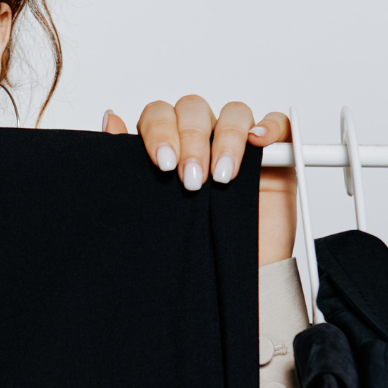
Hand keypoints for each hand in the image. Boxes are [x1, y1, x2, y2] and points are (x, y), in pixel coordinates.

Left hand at [102, 96, 296, 265]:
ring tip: (221, 177)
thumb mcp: (152, 204)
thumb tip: (111, 119)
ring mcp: (237, 145)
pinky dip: (269, 127)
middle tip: (191, 179)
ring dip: (226, 139)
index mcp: (170, 144)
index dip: (160, 131)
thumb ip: (129, 161)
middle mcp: (202, 140)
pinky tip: (258, 142)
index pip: (161, 114)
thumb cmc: (193, 243)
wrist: (229, 277)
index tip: (163, 163)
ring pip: (233, 113)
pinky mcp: (273, 156)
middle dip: (191, 141)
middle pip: (193, 110)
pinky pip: (277, 125)